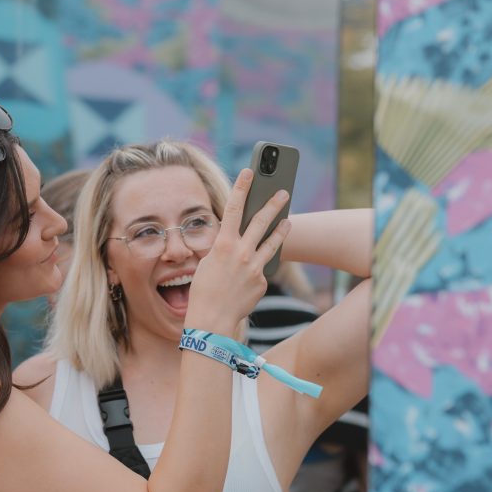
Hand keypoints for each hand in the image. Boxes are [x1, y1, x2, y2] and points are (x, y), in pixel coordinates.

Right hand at [185, 169, 291, 331]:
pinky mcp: (263, 281)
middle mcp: (241, 252)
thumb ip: (224, 249)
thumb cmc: (203, 291)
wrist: (212, 319)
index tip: (249, 172)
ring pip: (272, 242)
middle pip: (261, 221)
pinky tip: (253, 273)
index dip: (242, 188)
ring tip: (288, 220)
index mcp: (223, 244)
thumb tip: (237, 242)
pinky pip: (263, 269)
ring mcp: (255, 267)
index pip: (234, 208)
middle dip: (273, 204)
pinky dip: (259, 267)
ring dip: (281, 229)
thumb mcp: (208, 263)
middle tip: (283, 192)